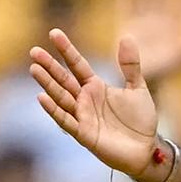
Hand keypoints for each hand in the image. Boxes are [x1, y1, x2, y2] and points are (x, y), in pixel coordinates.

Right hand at [29, 30, 159, 179]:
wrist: (146, 148)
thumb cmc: (140, 120)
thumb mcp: (138, 88)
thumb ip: (131, 65)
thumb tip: (127, 36)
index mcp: (96, 87)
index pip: (77, 64)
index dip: (66, 50)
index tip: (54, 32)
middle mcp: (85, 99)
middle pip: (64, 79)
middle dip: (50, 66)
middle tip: (34, 51)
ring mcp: (82, 116)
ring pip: (61, 97)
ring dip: (48, 84)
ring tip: (34, 68)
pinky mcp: (83, 133)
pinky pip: (66, 120)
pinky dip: (54, 109)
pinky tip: (42, 97)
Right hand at [119, 0, 180, 84]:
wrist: (141, 80)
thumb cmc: (162, 72)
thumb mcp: (178, 58)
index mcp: (171, 30)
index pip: (180, 8)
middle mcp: (158, 25)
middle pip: (162, 0)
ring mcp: (142, 26)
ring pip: (146, 2)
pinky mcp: (126, 29)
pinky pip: (125, 11)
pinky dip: (125, 1)